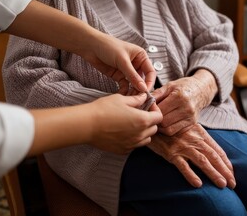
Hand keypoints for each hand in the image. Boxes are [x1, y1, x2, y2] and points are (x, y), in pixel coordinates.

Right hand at [29, 93, 161, 155]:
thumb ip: (136, 99)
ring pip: (146, 139)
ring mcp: (132, 144)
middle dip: (150, 120)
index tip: (148, 106)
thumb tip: (144, 97)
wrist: (87, 125)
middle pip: (154, 129)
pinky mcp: (123, 150)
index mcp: (142, 120)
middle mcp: (140, 135)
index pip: (159, 117)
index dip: (155, 110)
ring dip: (143, 131)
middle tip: (139, 113)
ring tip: (132, 123)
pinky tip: (124, 132)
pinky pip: (135, 146)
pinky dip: (133, 140)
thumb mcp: (122, 99)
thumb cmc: (103, 110)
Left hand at [82, 34, 155, 94]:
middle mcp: (136, 64)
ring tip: (131, 98)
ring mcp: (127, 70)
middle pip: (143, 79)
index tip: (146, 91)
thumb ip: (133, 75)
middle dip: (141, 88)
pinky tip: (123, 95)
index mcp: (141, 56)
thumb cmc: (108, 46)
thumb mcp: (122, 61)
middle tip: (139, 98)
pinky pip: (125, 85)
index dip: (150, 82)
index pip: (150, 72)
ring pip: (134, 84)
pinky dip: (124, 90)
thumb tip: (143, 88)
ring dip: (133, 90)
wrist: (90, 46)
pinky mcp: (119, 76)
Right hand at [147, 124, 234, 188]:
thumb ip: (199, 138)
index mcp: (200, 134)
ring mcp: (183, 147)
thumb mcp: (189, 129)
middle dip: (224, 171)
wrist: (155, 121)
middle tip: (232, 184)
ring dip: (213, 173)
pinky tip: (198, 184)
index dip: (226, 163)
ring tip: (222, 184)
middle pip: (213, 157)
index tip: (232, 174)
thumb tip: (211, 152)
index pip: (217, 150)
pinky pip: (182, 165)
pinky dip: (190, 175)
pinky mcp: (171, 153)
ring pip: (202, 161)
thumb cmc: (172, 127)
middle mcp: (194, 140)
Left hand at [152, 70, 217, 135]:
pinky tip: (164, 122)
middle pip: (163, 121)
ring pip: (168, 129)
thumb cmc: (184, 86)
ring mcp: (190, 117)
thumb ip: (157, 94)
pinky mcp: (191, 124)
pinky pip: (175, 131)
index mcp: (179, 97)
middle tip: (150, 115)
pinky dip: (167, 129)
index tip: (147, 109)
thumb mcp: (169, 85)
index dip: (151, 111)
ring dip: (160, 126)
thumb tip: (143, 101)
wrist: (202, 90)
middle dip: (155, 119)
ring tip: (157, 119)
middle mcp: (186, 108)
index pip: (160, 110)